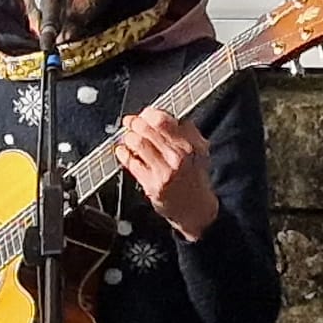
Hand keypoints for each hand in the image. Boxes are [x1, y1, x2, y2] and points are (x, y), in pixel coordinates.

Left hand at [113, 106, 219, 240]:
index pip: (162, 119)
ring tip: (128, 137)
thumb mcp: (199, 150)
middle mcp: (177, 157)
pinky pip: (131, 163)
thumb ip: (185, 131)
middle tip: (130, 122)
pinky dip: (123, 153)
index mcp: (189, 145)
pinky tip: (123, 151)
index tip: (144, 114)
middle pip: (147, 129)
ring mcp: (163, 171)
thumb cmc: (194, 178)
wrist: (195, 208)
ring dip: (128, 137)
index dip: (149, 113)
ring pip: (137, 144)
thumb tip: (165, 114)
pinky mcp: (151, 184)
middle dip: (134, 123)